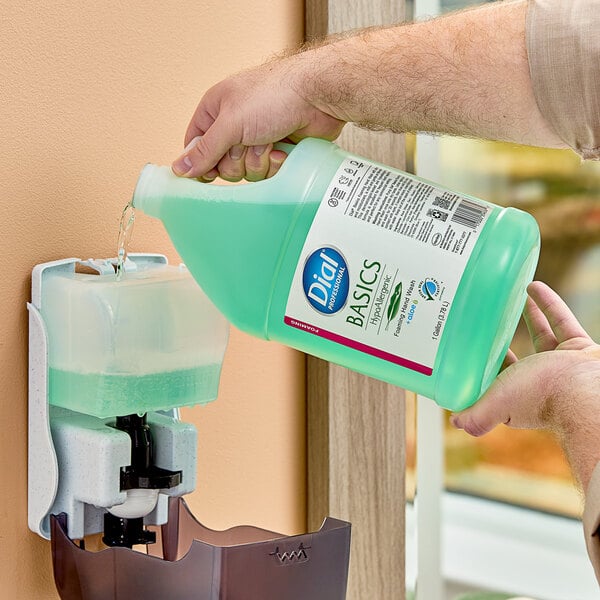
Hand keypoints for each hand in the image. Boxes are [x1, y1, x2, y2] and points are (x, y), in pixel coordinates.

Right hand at [171, 53, 344, 181]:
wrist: (318, 97)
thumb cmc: (274, 96)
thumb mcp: (231, 123)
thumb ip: (205, 150)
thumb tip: (179, 169)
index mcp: (215, 110)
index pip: (195, 145)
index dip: (201, 162)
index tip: (210, 173)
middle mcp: (234, 125)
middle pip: (221, 165)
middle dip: (237, 160)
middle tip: (248, 144)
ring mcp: (256, 139)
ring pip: (246, 172)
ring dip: (259, 161)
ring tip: (270, 142)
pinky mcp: (277, 150)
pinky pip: (267, 172)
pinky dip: (275, 164)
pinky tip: (284, 149)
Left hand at [451, 281, 599, 489]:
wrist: (587, 389)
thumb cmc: (541, 396)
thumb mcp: (496, 403)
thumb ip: (475, 416)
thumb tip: (455, 421)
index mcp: (518, 396)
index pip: (498, 380)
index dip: (485, 366)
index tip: (472, 348)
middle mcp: (540, 382)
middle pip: (520, 358)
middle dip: (506, 342)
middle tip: (490, 321)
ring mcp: (561, 366)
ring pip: (542, 337)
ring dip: (528, 317)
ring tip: (513, 298)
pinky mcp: (578, 349)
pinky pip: (561, 321)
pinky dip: (548, 304)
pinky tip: (533, 287)